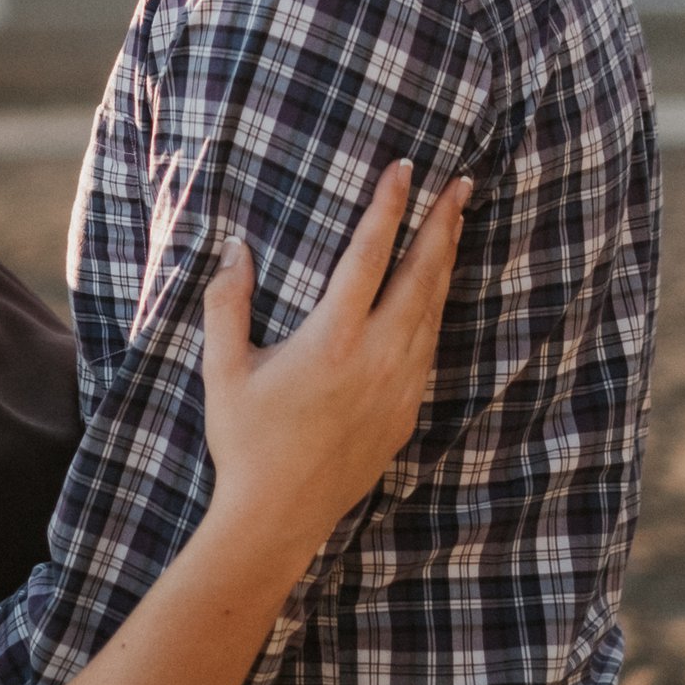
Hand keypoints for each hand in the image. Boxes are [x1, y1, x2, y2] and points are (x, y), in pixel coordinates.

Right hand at [201, 163, 467, 548]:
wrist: (279, 516)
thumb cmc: (246, 441)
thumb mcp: (223, 369)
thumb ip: (226, 303)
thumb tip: (236, 249)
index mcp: (333, 340)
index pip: (369, 255)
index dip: (388, 207)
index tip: (404, 168)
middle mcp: (377, 358)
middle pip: (421, 276)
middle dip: (442, 224)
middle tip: (461, 184)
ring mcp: (399, 387)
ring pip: (433, 310)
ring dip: (445, 263)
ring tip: (455, 226)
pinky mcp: (405, 412)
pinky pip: (431, 348)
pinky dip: (436, 310)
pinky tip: (434, 296)